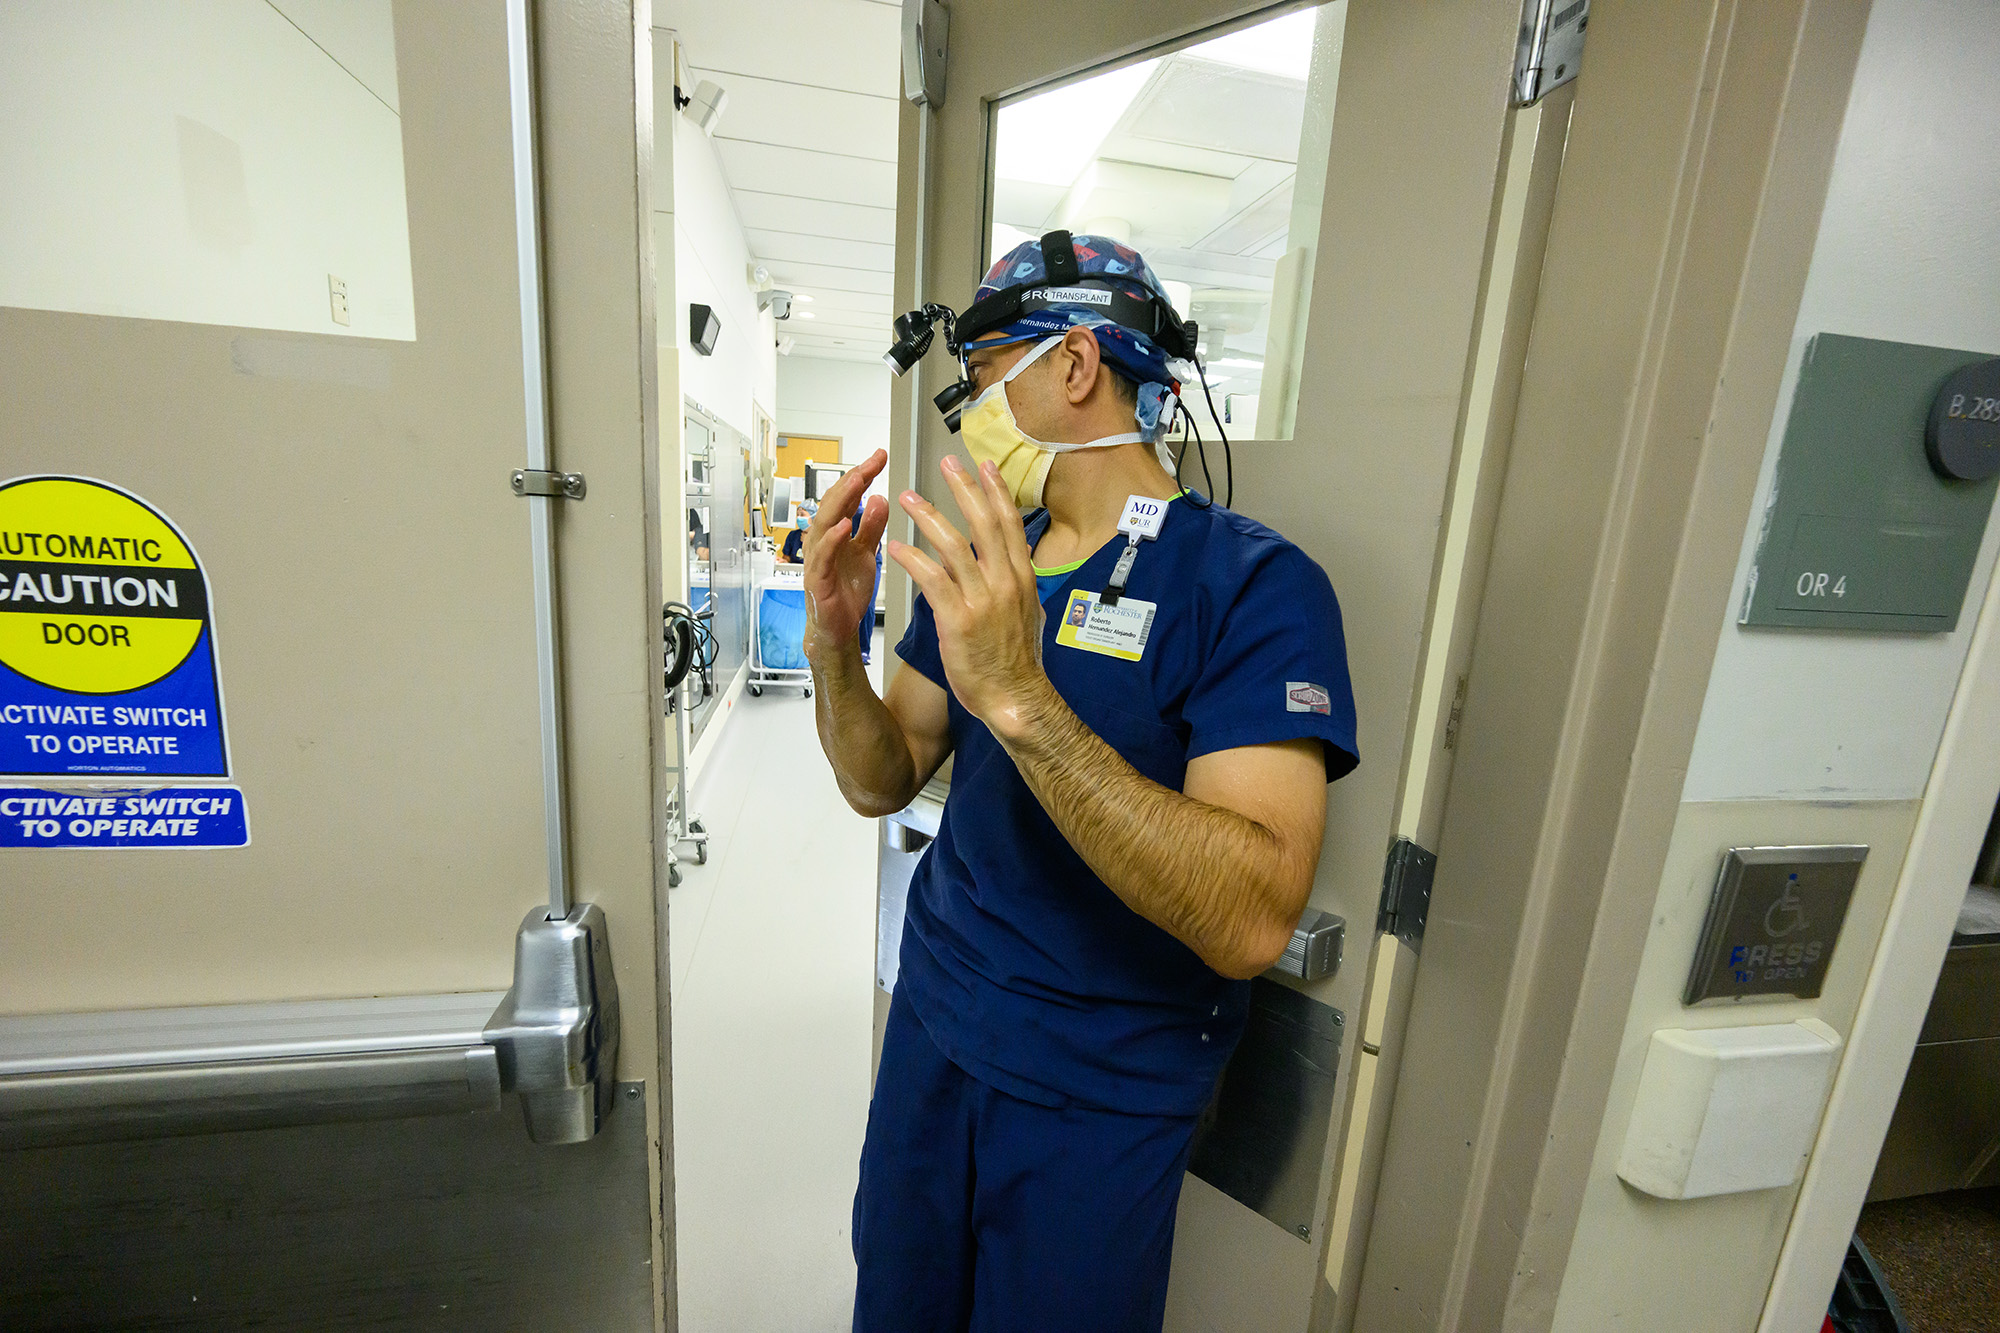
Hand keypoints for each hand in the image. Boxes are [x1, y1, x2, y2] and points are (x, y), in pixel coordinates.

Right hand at [802, 450, 889, 661]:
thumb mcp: (867, 554)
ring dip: (841, 501)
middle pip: (833, 502)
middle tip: (871, 463)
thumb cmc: (846, 592)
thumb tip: (879, 498)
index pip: (847, 496)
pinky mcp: (817, 580)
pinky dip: (832, 540)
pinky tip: (844, 526)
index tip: (880, 457)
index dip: (862, 475)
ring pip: (824, 523)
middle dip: (852, 480)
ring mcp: (817, 559)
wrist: (837, 629)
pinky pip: (822, 556)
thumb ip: (871, 527)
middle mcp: (823, 541)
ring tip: (857, 482)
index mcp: (836, 532)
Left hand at [887, 456, 1052, 737]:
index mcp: (1022, 578)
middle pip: (984, 523)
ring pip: (953, 545)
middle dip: (964, 488)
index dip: (996, 492)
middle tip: (946, 463)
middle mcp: (1005, 582)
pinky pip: (932, 579)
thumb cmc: (1017, 662)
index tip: (984, 466)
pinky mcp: (958, 619)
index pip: (1010, 524)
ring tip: (906, 498)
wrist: (1015, 698)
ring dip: (927, 515)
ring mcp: (983, 600)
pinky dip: (912, 558)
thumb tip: (1017, 562)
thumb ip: (1017, 583)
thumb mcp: (1028, 613)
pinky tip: (895, 547)